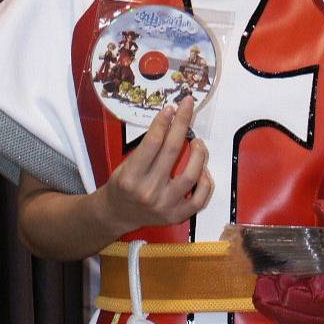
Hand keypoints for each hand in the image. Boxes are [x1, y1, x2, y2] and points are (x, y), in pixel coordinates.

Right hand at [99, 96, 212, 237]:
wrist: (117, 214)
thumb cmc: (123, 184)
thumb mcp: (125, 164)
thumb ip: (147, 148)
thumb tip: (171, 121)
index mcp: (131, 177)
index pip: (152, 143)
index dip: (163, 122)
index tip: (171, 108)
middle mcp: (148, 191)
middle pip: (172, 151)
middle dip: (182, 124)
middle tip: (188, 107)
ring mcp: (164, 205)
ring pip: (191, 175)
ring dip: (199, 153)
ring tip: (198, 142)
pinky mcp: (176, 216)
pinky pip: (199, 198)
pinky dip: (205, 182)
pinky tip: (203, 170)